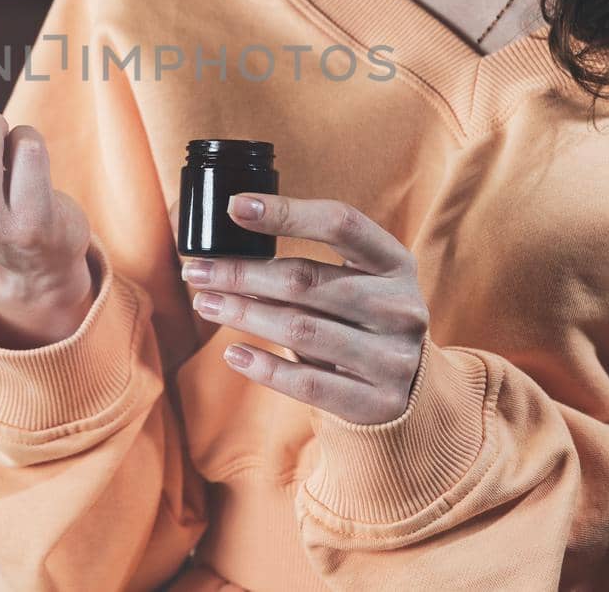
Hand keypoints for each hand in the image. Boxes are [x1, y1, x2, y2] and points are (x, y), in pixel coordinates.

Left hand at [181, 193, 429, 424]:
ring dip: (244, 313)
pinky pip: (308, 383)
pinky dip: (264, 366)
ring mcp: (392, 357)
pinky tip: (233, 352)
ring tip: (205, 304)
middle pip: (307, 281)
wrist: (413, 391)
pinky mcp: (376, 402)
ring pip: (301, 329)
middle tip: (196, 270)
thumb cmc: (363, 321)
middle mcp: (399, 307)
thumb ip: (309, 265)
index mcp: (395, 263)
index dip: (286, 212)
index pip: (341, 223)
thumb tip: (227, 246)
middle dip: (242, 273)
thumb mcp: (358, 282)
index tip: (235, 207)